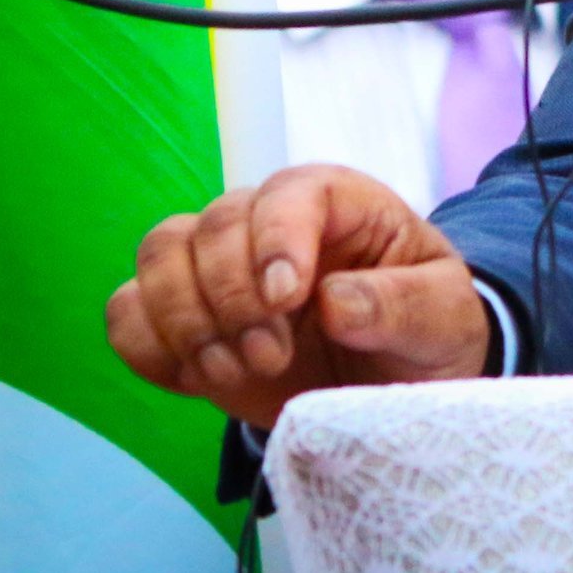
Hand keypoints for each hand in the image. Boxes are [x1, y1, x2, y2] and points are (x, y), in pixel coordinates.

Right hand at [106, 164, 490, 428]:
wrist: (392, 379)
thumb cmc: (426, 329)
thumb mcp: (445, 318)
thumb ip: (402, 305)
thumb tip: (334, 302)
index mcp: (337, 202)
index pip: (289, 194)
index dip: (276, 240)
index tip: (286, 300)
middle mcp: (267, 221)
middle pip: (210, 227)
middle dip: (232, 301)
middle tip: (273, 357)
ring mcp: (217, 265)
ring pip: (158, 257)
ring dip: (184, 323)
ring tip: (236, 371)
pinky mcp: (184, 316)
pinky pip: (127, 312)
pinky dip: (148, 348)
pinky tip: (197, 377)